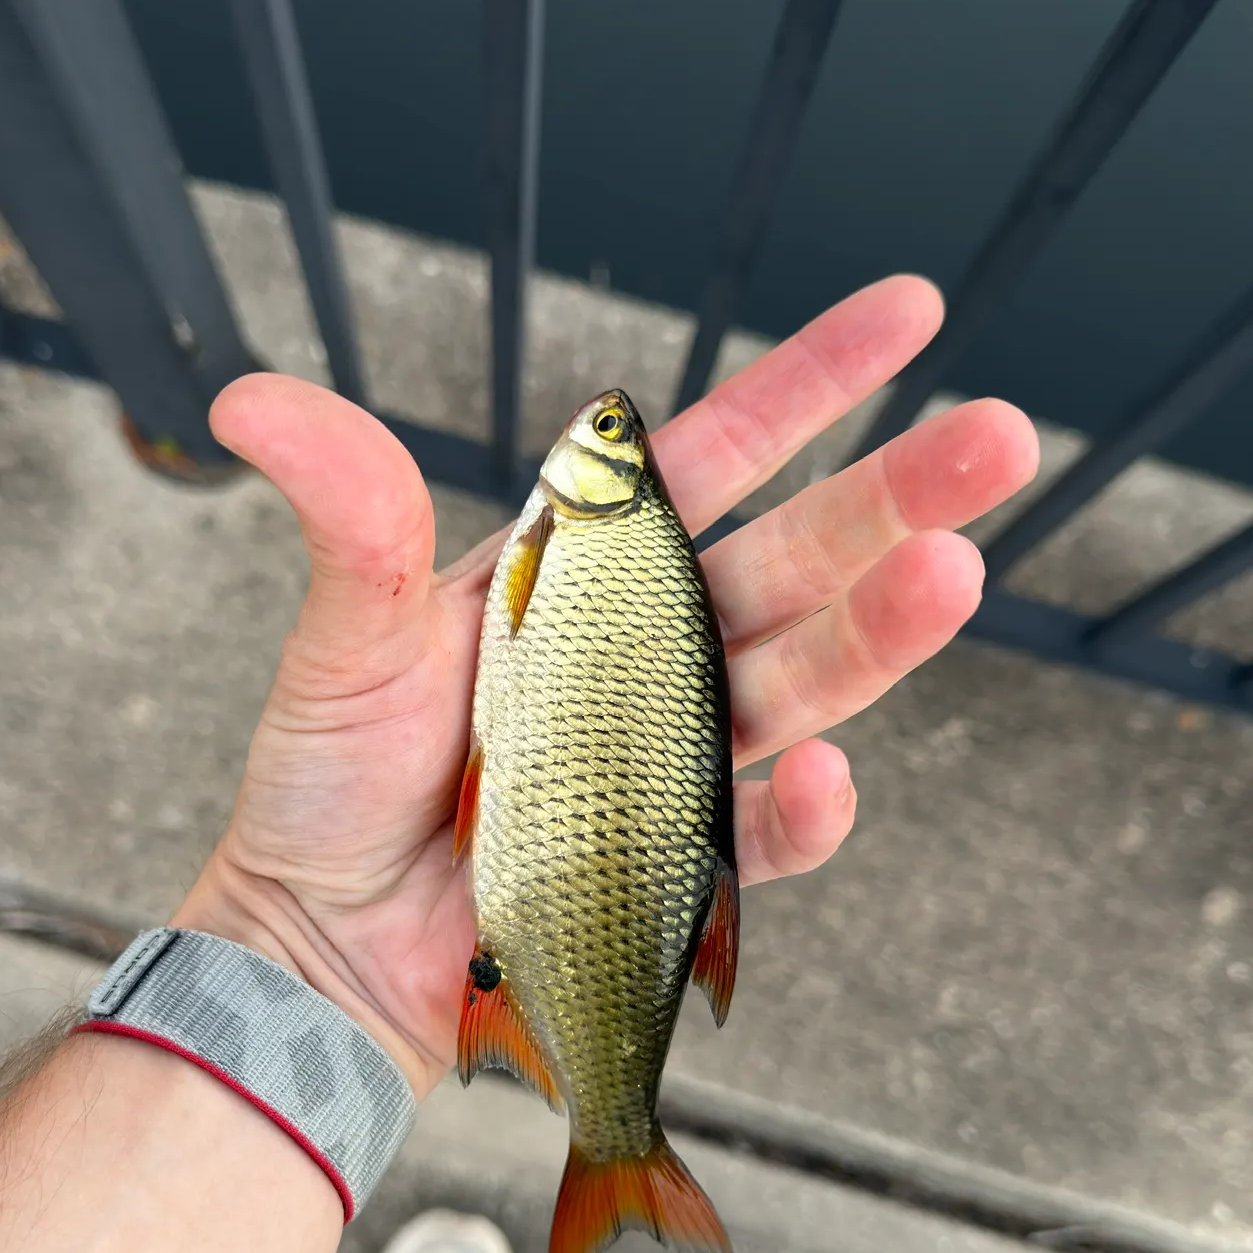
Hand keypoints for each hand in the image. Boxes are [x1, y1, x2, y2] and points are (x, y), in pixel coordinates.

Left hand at [173, 276, 1037, 1096]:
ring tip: (950, 579)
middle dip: (896, 495)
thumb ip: (345, 516)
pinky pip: (759, 833)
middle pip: (794, 559)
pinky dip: (798, 813)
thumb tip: (250, 397)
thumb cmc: (330, 782)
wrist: (322, 939)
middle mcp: (650, 651)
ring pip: (798, 681)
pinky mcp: (678, 862)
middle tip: (1001, 436)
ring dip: (876, 635)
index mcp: (587, 571)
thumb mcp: (344, 634)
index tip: (911, 313)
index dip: (812, 384)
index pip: (717, 458)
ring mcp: (672, 755)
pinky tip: (828, 777)